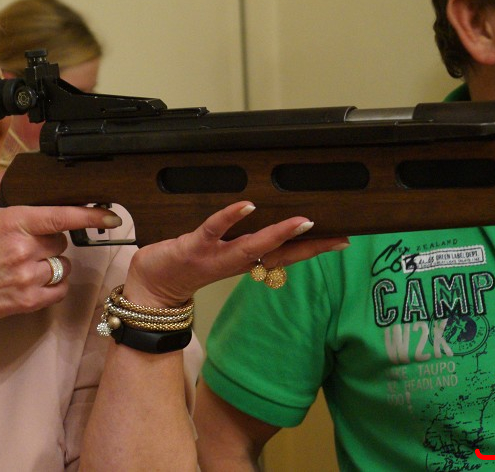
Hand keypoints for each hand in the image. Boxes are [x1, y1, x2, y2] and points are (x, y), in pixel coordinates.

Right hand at [0, 171, 121, 342]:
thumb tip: (1, 171)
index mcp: (13, 223)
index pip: (60, 216)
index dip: (89, 214)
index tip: (111, 214)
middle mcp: (23, 249)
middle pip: (62, 241)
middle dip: (51, 242)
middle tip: (28, 246)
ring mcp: (28, 276)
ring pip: (63, 265)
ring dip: (53, 265)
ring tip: (28, 266)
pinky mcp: (31, 300)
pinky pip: (61, 289)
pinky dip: (54, 286)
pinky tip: (35, 282)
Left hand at [123, 201, 348, 307]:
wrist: (152, 289)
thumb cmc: (185, 265)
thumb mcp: (218, 256)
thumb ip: (239, 241)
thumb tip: (261, 215)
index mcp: (243, 262)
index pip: (284, 255)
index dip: (313, 249)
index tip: (343, 240)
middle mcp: (235, 262)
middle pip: (277, 254)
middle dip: (308, 246)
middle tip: (337, 235)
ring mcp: (216, 256)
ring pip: (251, 246)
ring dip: (277, 235)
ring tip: (302, 221)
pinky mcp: (193, 247)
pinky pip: (214, 230)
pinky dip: (230, 217)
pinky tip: (247, 205)